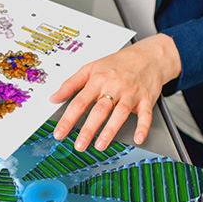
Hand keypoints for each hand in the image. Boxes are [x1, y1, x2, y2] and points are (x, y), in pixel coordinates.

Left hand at [50, 34, 181, 150]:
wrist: (149, 56)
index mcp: (98, 81)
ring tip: (100, 145)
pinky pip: (145, 115)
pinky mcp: (146, 99)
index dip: (68, 119)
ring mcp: (131, 94)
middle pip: (99, 110)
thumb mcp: (90, 68)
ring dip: (110, 130)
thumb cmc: (118, 63)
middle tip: (79, 145)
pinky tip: (138, 138)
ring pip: (120, 113)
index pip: (79, 102)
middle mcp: (114, 87)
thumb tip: (53, 98)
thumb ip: (70, 84)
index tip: (59, 133)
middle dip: (88, 129)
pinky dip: (143, 127)